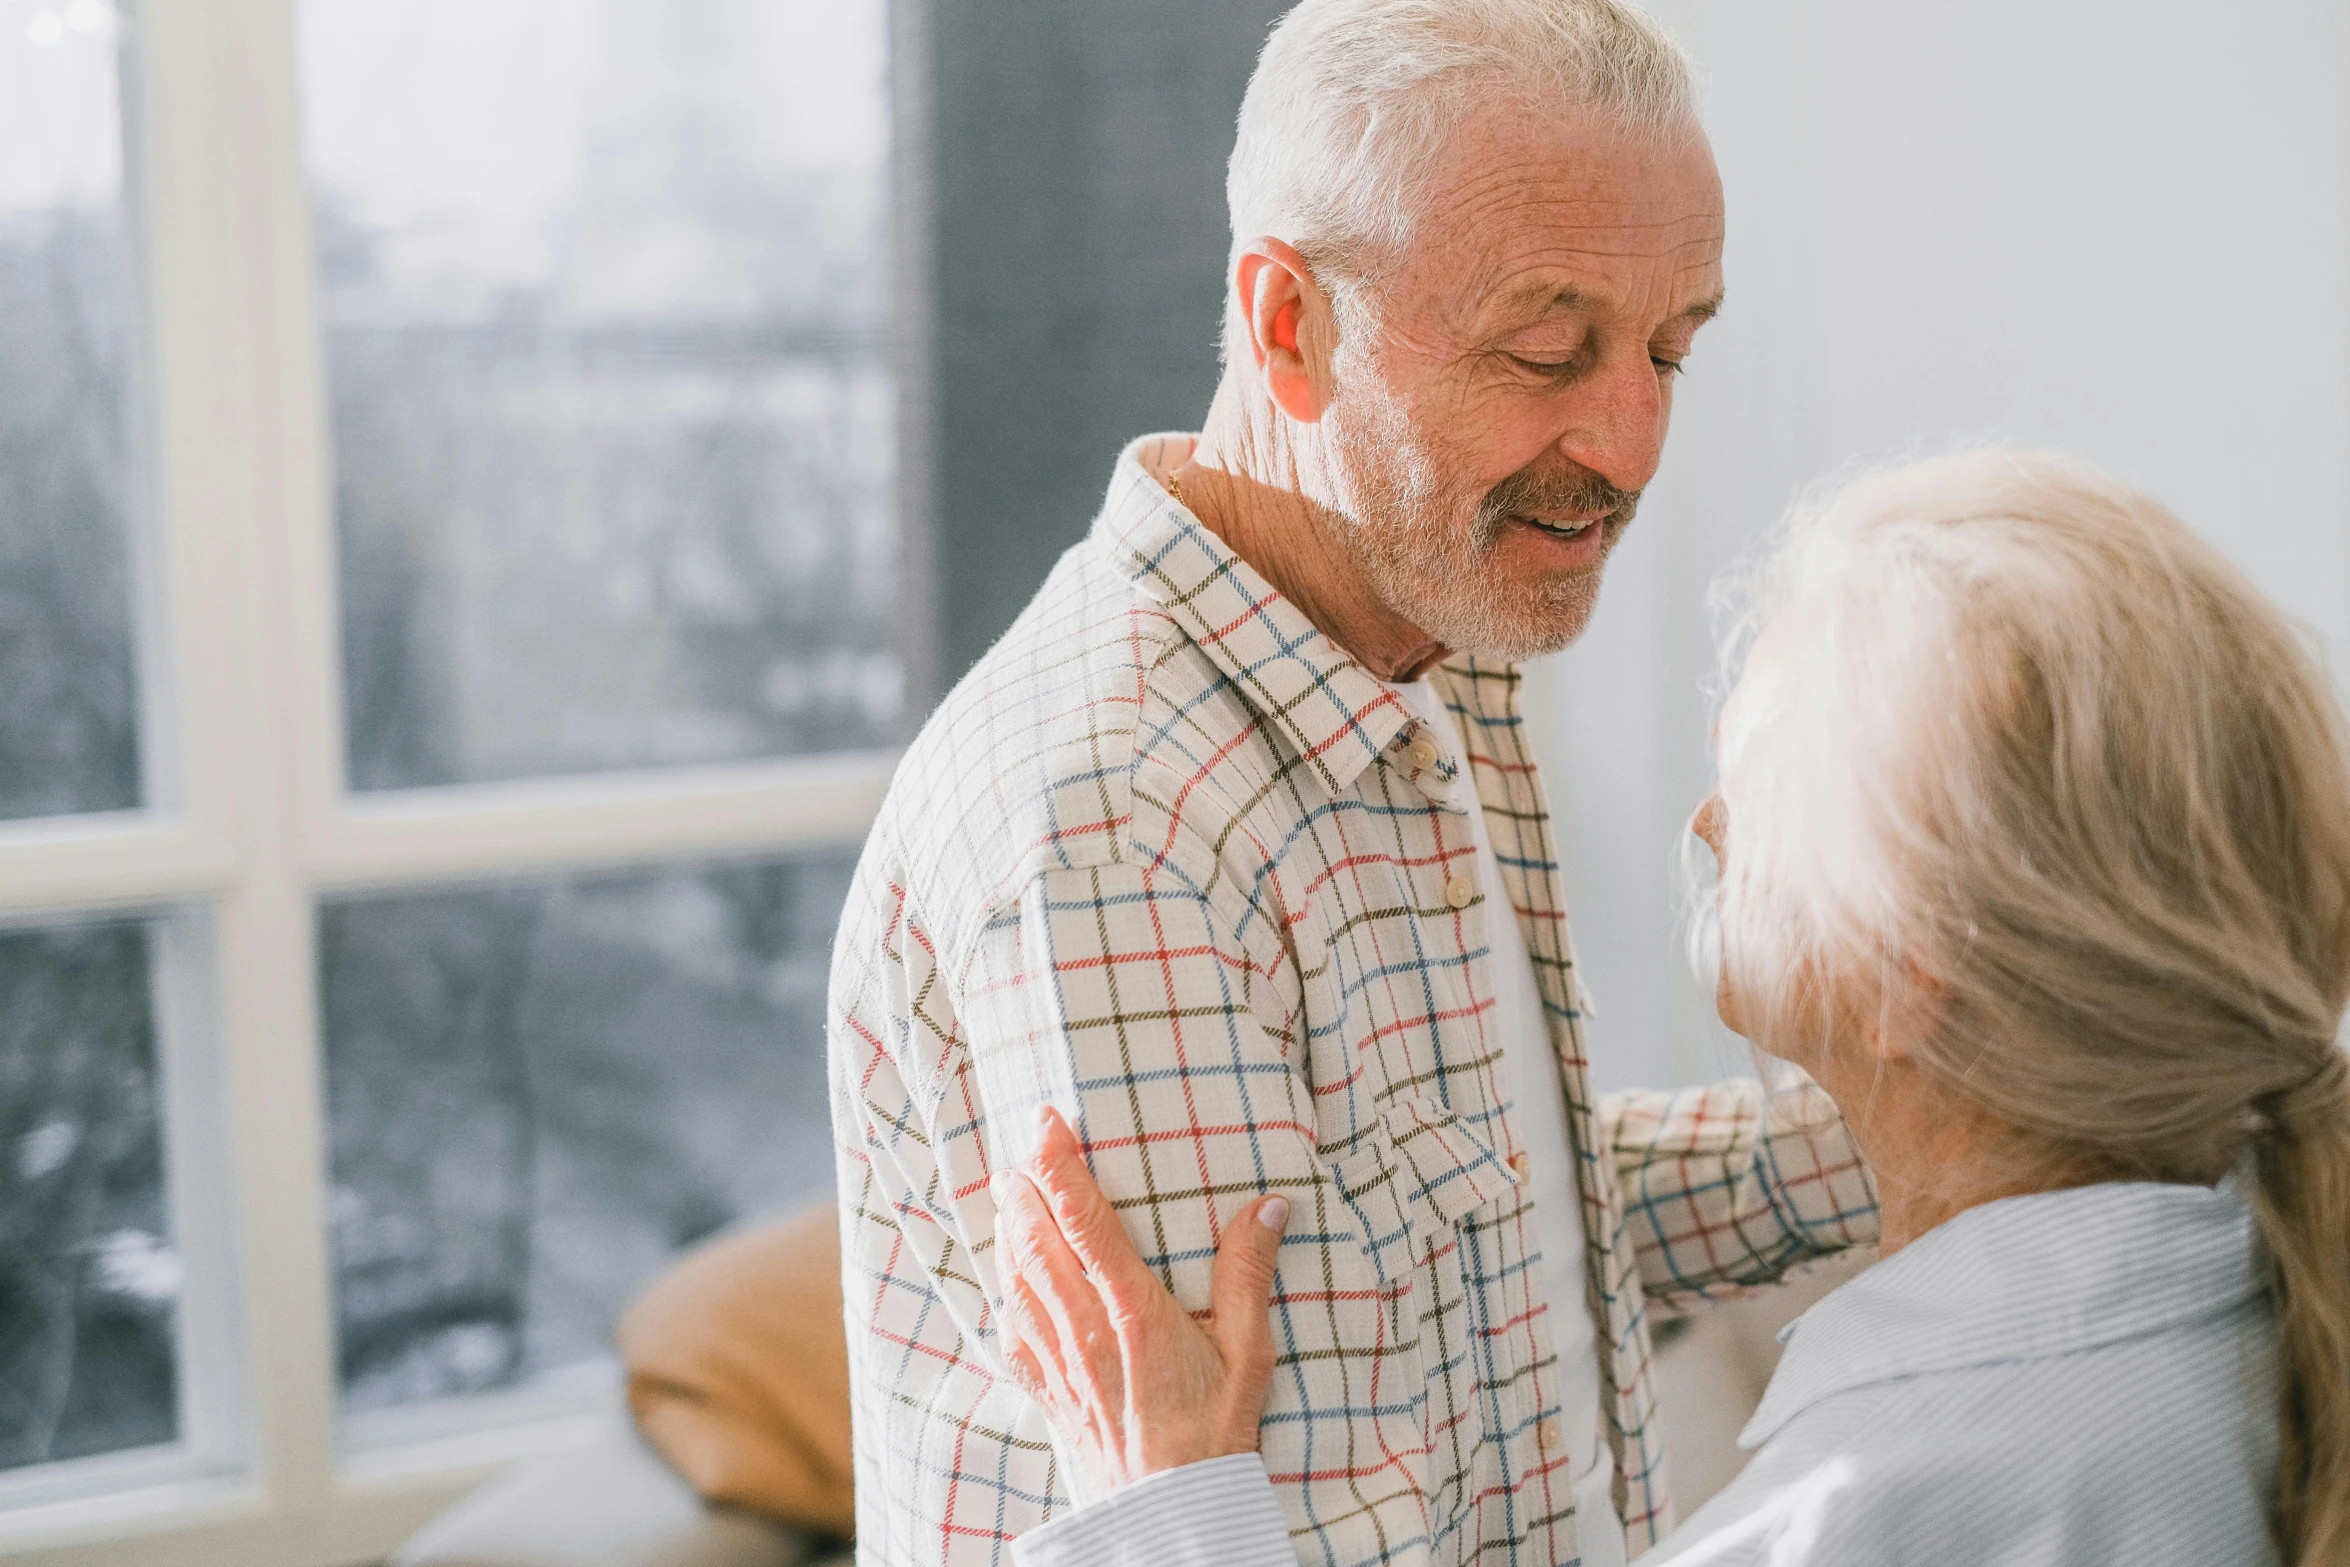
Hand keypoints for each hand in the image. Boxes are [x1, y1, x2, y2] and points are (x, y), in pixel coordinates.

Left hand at [990, 1105, 1290, 1502]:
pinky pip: (1013, 1331)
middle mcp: (1084, 1329)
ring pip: (1017, 1280)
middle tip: (1021, 1150)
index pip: (1084, 1220)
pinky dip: (1006, 1293)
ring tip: (1008, 1196)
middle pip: (1036, 1241)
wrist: (1170, 1510)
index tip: (1048, 1124)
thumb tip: (1270, 1207)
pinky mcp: (1049, 1391)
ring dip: (1009, 1232)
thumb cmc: (1213, 1432)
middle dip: (1023, 1189)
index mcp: (1131, 1310)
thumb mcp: (1247, 1353)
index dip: (1060, 1165)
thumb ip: (1249, 1275)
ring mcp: (1059, 1362)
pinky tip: (1009, 1281)